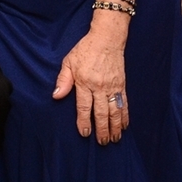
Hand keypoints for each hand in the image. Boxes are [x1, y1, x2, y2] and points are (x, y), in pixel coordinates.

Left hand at [52, 12, 129, 142]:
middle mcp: (100, 86)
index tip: (85, 133)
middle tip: (102, 142)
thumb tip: (56, 96)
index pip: (84, 106)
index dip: (84, 121)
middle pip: (101, 112)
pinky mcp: (122, 85)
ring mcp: (112, 86)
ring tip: (114, 139)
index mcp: (85, 82)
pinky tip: (125, 126)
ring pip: (115, 111)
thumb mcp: (69, 62)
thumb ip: (63, 80)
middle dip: (102, 129)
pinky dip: (125, 116)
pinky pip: (124, 103)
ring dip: (115, 126)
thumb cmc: (85, 50)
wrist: (107, 38)